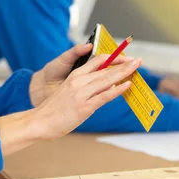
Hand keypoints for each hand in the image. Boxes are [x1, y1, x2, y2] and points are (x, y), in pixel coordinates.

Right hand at [0, 53, 140, 155]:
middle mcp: (78, 81)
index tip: (126, 57)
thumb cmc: (54, 109)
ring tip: (137, 68)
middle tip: (138, 60)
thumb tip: (105, 85)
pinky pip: (105, 96)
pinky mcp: (84, 106)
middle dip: (124, 64)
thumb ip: (84, 86)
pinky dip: (117, 89)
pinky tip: (127, 85)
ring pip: (107, 79)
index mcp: (74, 76)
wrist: (40, 121)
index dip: (113, 58)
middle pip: (105, 69)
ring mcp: (82, 93)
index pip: (97, 61)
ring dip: (124, 73)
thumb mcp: (68, 91)